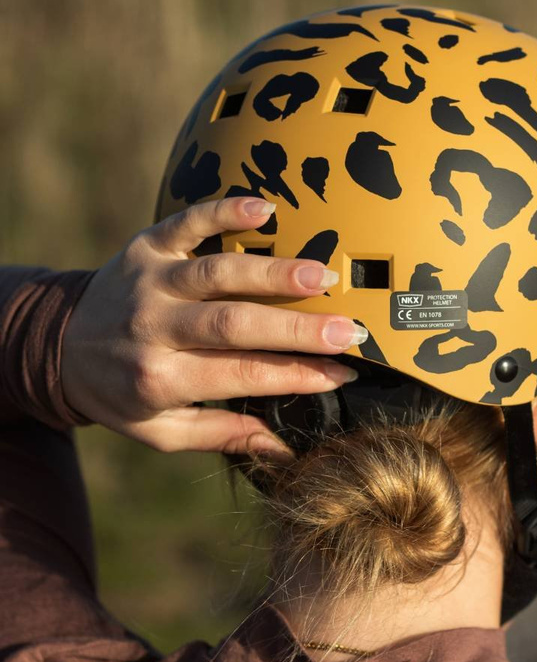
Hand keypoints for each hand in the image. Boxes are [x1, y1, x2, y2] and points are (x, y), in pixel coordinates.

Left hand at [61, 197, 365, 454]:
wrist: (61, 347)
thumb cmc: (123, 395)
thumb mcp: (163, 431)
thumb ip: (222, 435)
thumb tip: (283, 451)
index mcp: (161, 380)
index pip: (243, 376)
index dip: (297, 375)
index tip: (342, 373)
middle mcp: (154, 328)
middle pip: (236, 325)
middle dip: (298, 328)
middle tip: (349, 330)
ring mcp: (149, 282)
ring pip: (217, 273)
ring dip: (273, 273)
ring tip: (323, 274)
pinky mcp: (145, 247)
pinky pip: (185, 223)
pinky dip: (222, 213)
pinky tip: (265, 210)